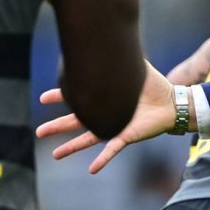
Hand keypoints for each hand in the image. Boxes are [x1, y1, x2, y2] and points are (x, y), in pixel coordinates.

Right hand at [35, 61, 176, 173]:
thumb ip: (122, 58)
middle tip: (38, 132)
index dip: (60, 97)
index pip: (78, 98)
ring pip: (88, 138)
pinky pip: (112, 149)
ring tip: (54, 155)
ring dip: (71, 147)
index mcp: (105, 98)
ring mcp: (114, 127)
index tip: (42, 98)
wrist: (171, 102)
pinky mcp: (126, 135)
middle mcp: (106, 114)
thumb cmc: (153, 86)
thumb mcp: (134, 67)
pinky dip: (102, 159)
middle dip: (57, 127)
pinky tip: (92, 168)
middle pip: (76, 121)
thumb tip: (111, 40)